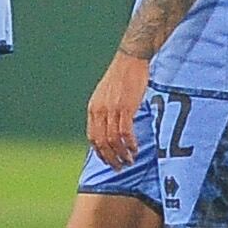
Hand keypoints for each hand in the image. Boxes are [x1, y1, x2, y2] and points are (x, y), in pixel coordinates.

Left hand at [88, 51, 150, 168]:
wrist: (130, 59)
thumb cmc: (121, 77)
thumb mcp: (106, 95)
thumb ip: (105, 111)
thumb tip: (109, 129)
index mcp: (93, 109)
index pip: (92, 137)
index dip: (100, 153)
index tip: (109, 161)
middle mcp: (99, 110)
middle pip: (101, 142)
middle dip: (111, 158)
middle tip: (120, 167)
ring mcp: (111, 109)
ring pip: (113, 140)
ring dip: (122, 154)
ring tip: (130, 160)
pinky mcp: (125, 107)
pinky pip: (124, 132)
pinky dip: (129, 143)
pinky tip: (135, 148)